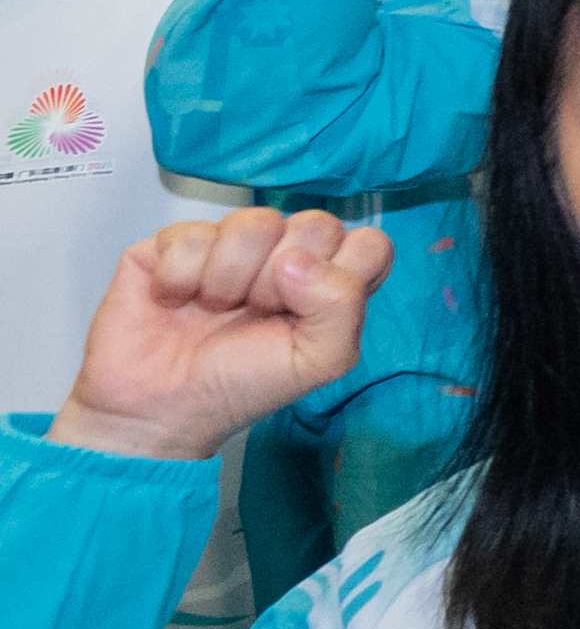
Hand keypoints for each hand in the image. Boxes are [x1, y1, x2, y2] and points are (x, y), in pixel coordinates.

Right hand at [50, 208, 389, 461]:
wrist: (160, 406)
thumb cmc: (243, 383)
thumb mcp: (317, 361)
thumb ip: (341, 306)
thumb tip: (297, 260)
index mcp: (328, 279)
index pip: (370, 243)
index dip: (341, 275)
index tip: (306, 312)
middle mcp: (286, 252)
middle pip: (316, 224)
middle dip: (284, 280)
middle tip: (258, 312)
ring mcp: (232, 242)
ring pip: (254, 222)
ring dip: (231, 279)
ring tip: (215, 309)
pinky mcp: (176, 242)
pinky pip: (190, 235)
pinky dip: (181, 278)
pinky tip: (176, 301)